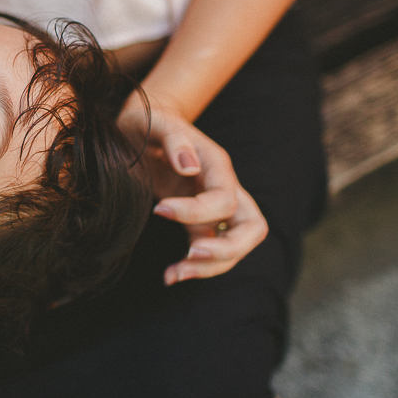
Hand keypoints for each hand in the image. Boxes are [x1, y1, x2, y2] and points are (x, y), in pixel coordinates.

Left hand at [118, 97, 267, 284]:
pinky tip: (169, 276)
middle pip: (252, 228)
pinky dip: (195, 267)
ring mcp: (214, 207)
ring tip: (174, 275)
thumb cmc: (149, 121)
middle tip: (191, 255)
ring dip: (210, 266)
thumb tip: (190, 168)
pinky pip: (209, 249)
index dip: (196, 211)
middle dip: (227, 249)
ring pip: (235, 245)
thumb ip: (174, 138)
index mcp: (216, 165)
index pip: (224, 199)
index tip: (159, 209)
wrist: (145, 124)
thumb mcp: (155, 121)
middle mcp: (223, 187)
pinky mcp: (199, 221)